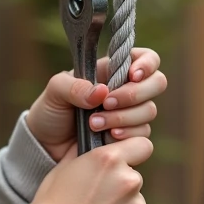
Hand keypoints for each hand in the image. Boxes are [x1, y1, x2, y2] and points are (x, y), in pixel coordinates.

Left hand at [25, 48, 166, 161]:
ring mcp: (130, 114)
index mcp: (111, 71)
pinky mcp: (129, 137)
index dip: (147, 64)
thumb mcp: (55, 91)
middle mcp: (126, 89)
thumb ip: (74, 86)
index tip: (132, 75)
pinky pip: (143, 134)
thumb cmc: (50, 111)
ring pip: (149, 110)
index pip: (145, 58)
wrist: (46, 146)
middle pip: (157, 82)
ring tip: (93, 124)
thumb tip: (102, 92)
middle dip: (134, 93)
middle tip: (106, 103)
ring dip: (123, 117)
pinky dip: (126, 134)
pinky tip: (107, 137)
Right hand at [31, 137, 152, 203]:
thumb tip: (92, 144)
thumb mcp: (62, 169)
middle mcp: (128, 180)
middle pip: (133, 178)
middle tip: (94, 201)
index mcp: (108, 159)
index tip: (124, 161)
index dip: (133, 152)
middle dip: (118, 186)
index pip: (141, 145)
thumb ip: (85, 154)